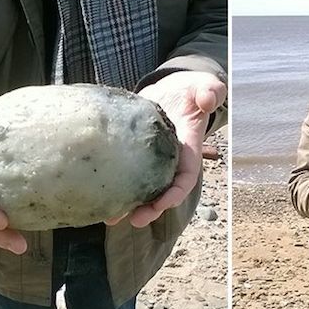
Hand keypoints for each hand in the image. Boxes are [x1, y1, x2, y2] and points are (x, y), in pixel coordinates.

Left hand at [107, 71, 225, 226]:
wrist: (173, 89)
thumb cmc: (193, 91)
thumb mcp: (205, 87)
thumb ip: (210, 92)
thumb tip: (208, 99)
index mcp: (188, 151)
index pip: (185, 178)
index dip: (176, 193)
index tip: (164, 203)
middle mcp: (170, 161)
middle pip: (162, 192)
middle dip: (151, 208)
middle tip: (136, 220)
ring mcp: (151, 160)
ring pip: (143, 189)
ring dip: (129, 206)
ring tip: (110, 219)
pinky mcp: (134, 153)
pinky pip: (125, 173)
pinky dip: (113, 186)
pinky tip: (98, 198)